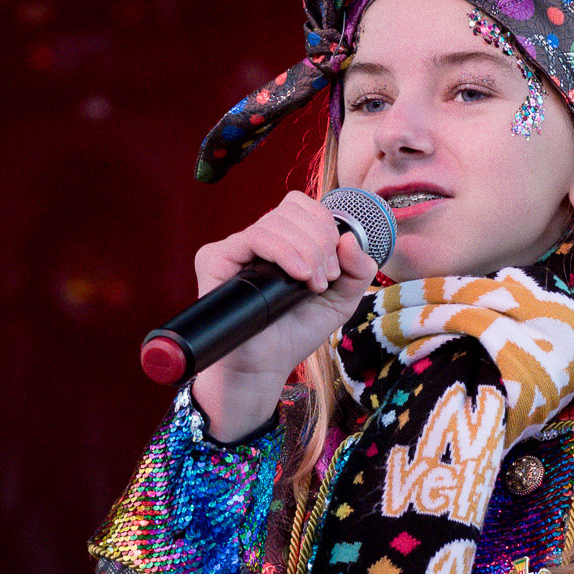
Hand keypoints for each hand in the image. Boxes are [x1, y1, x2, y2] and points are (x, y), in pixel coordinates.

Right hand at [190, 191, 381, 440]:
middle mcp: (259, 239)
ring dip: (307, 251)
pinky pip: (253, 237)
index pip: (304, 206)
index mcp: (285, 240)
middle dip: (320, 242)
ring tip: (313, 285)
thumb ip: (357, 270)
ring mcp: (236, 247)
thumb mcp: (341, 300)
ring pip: (277, 222)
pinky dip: (283, 252)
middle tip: (324, 280)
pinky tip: (298, 275)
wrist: (266, 366)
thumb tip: (350, 238)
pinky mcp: (216, 258)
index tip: (335, 268)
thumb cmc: (297, 332)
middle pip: (294, 209)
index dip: (326, 227)